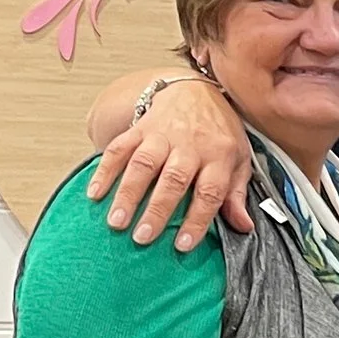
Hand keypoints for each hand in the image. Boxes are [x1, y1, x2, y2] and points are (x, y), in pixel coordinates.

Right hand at [90, 77, 251, 250]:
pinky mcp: (140, 128)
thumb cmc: (219, 133)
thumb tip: (243, 227)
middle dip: (157, 209)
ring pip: (143, 163)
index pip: (209, 192)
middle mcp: (190, 145)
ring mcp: (162, 135)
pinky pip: (119, 148)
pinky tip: (95, 193)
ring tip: (116, 221)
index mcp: (219, 155)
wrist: (197, 92)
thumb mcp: (238, 160)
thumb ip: (236, 194)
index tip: (182, 245)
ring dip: (127, 193)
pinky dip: (105, 171)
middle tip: (142, 237)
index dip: (197, 219)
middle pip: (173, 179)